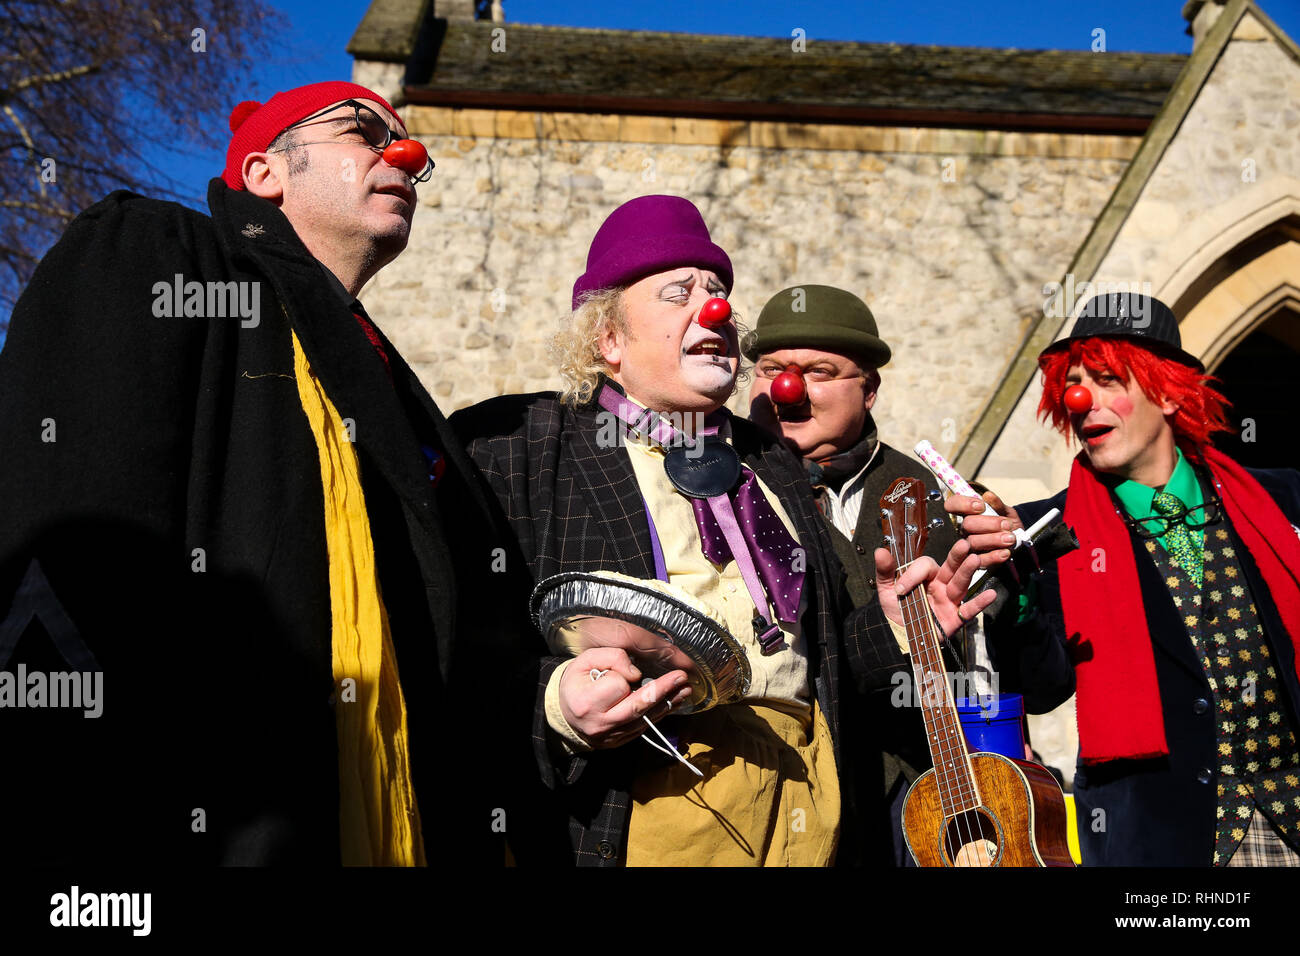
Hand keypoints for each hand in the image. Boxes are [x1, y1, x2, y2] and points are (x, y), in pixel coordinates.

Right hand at [558, 647, 692, 748]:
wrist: (564, 712)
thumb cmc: (576, 682)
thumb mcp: (585, 660)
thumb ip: (612, 658)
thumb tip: (636, 673)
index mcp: (587, 702)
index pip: (617, 686)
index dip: (623, 675)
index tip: (621, 671)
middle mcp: (600, 723)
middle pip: (637, 707)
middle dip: (662, 691)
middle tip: (681, 678)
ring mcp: (611, 737)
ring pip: (645, 719)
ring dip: (667, 704)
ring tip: (684, 689)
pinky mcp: (619, 742)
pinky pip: (644, 727)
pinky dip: (659, 714)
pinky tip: (671, 702)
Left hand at [875, 538, 997, 637]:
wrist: (899, 635)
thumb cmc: (897, 609)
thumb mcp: (886, 589)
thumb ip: (885, 571)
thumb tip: (880, 551)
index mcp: (925, 576)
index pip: (926, 565)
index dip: (914, 573)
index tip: (900, 589)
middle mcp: (940, 584)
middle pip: (951, 567)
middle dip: (957, 556)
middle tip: (964, 545)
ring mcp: (950, 600)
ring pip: (961, 584)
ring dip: (968, 572)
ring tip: (975, 560)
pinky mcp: (956, 617)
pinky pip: (970, 609)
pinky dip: (980, 602)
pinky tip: (990, 594)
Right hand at [945, 490, 1023, 556]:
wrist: (1017, 541)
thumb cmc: (1006, 523)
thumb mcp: (1005, 511)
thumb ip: (997, 504)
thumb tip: (988, 496)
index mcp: (965, 514)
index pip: (952, 505)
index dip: (963, 504)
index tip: (981, 506)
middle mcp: (963, 530)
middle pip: (966, 524)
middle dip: (988, 524)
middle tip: (1006, 524)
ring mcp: (968, 546)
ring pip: (973, 542)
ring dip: (993, 539)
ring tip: (1010, 538)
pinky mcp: (976, 561)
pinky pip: (981, 560)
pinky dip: (994, 556)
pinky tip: (1005, 552)